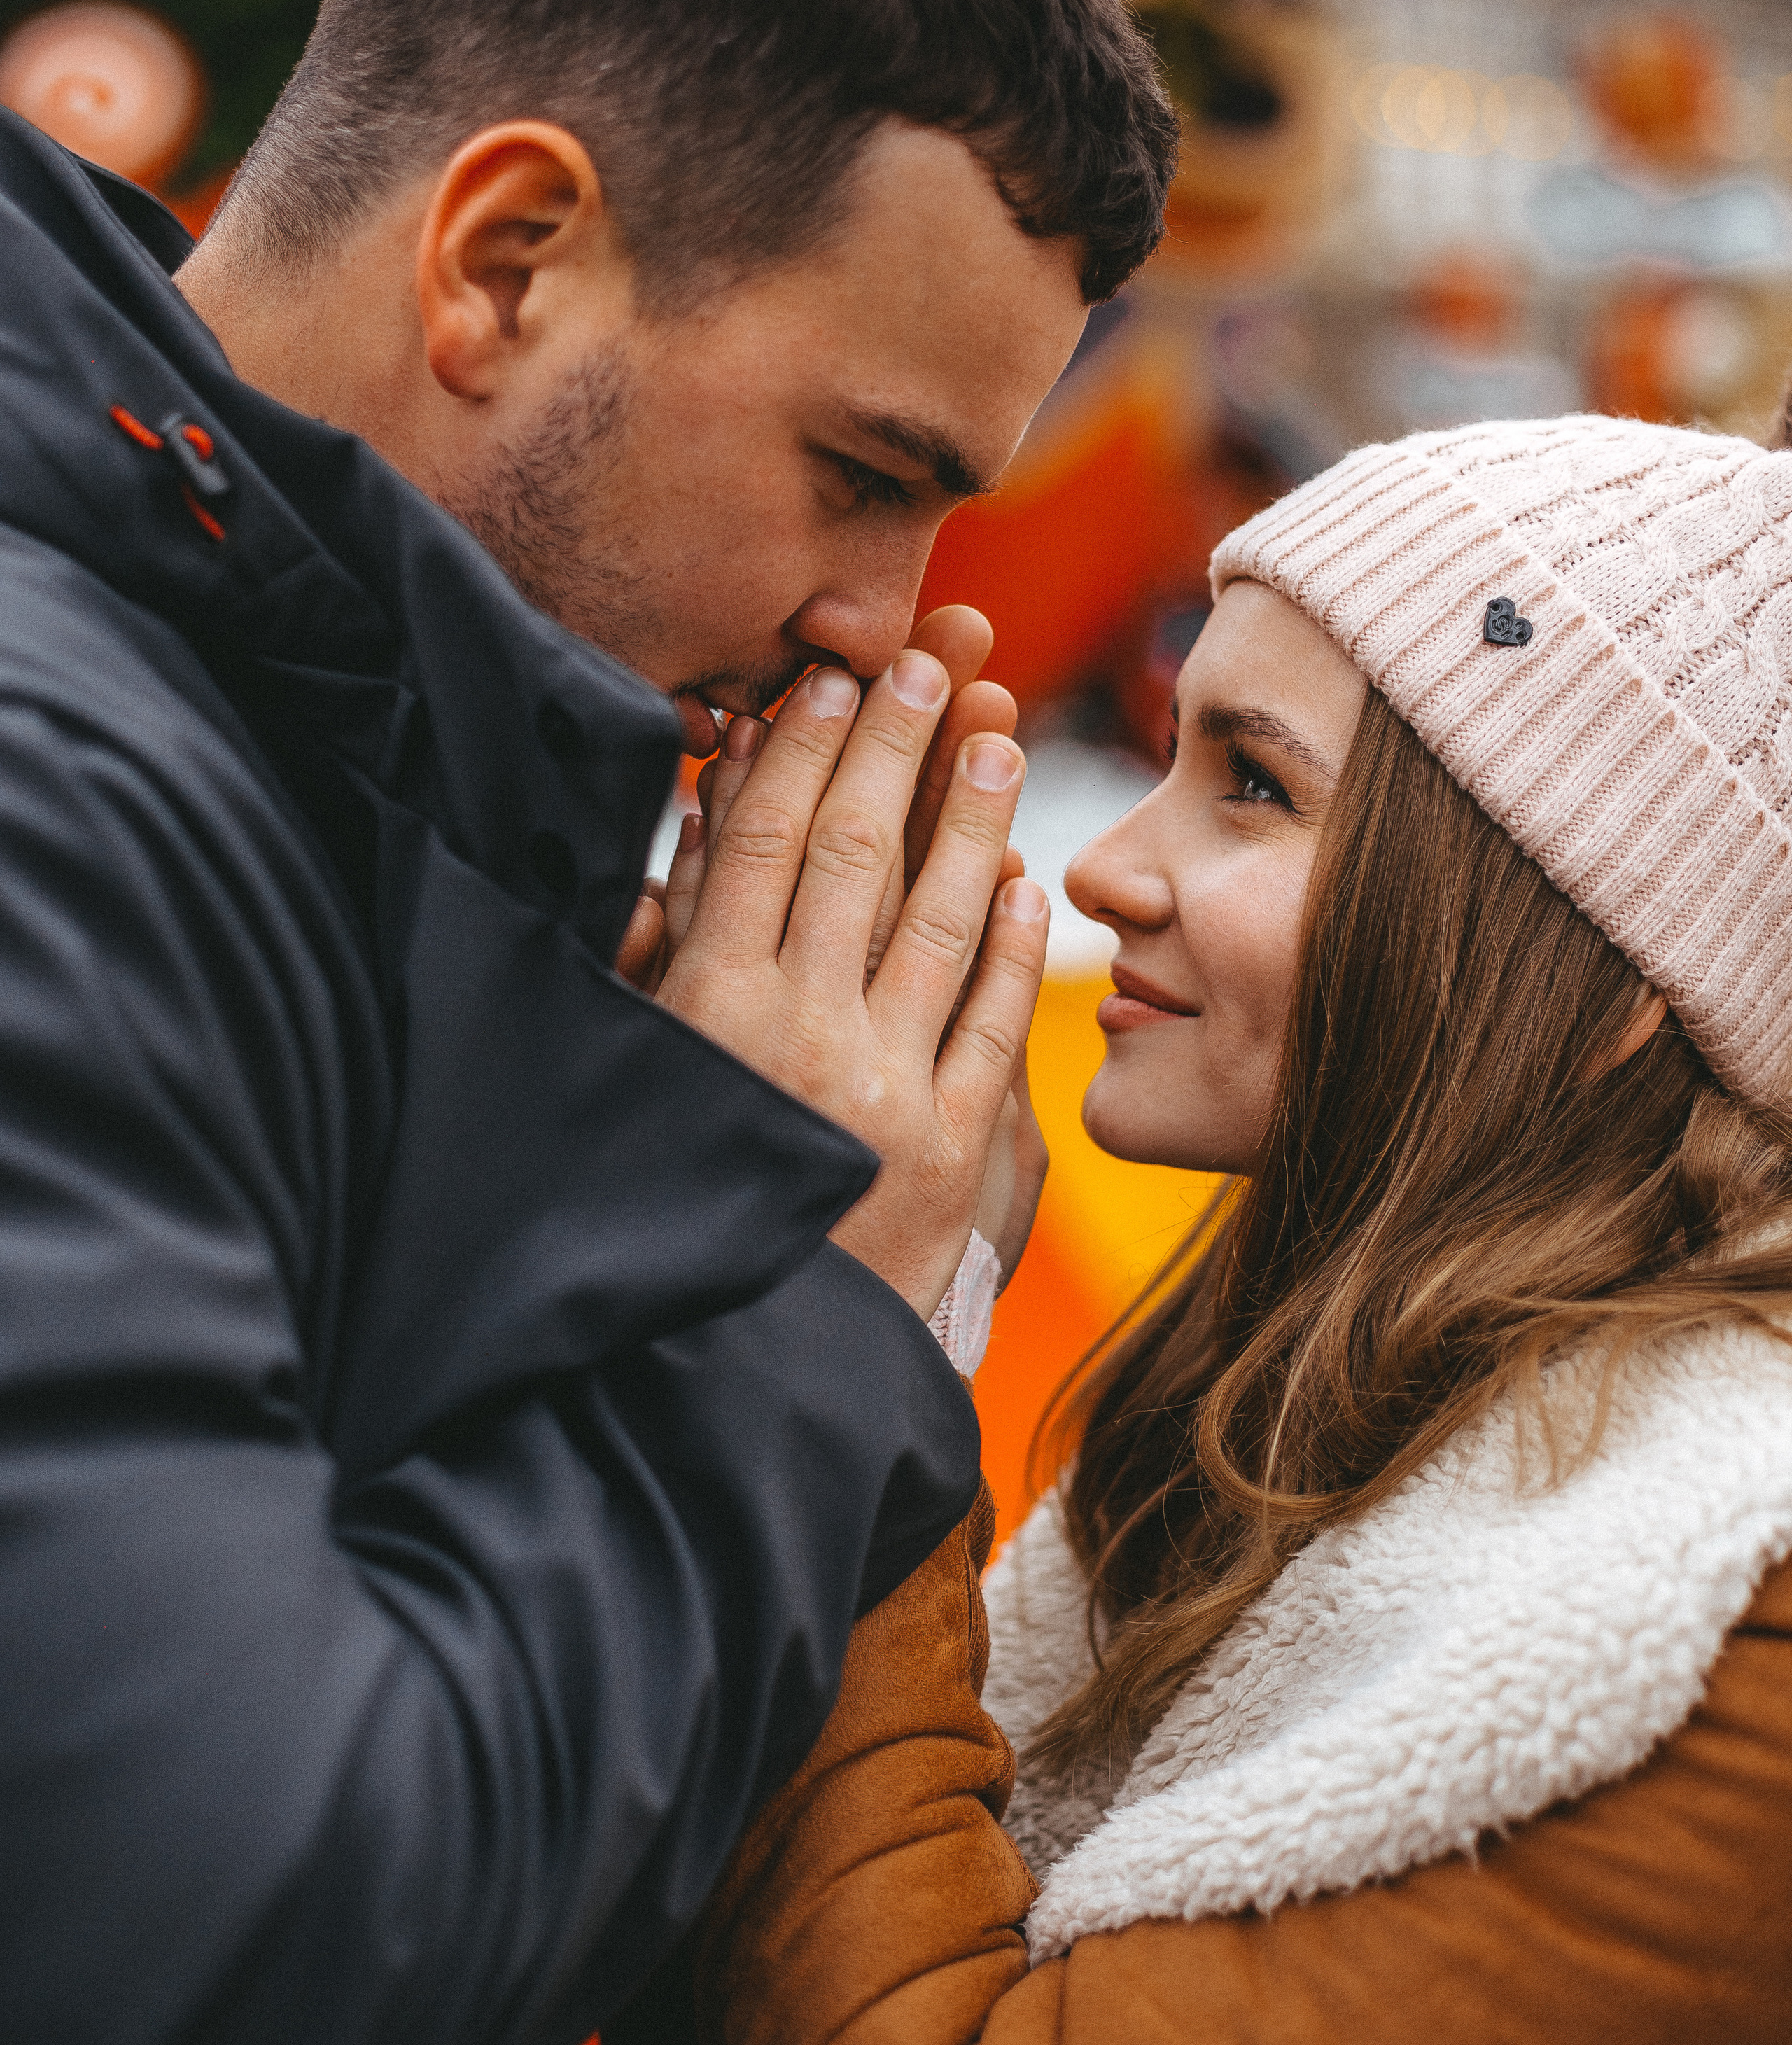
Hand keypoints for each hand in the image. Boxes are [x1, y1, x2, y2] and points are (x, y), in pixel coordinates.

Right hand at [654, 651, 1050, 1319]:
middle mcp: (798, 1039)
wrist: (730, 1384)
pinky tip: (1024, 884)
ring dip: (971, 820)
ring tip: (997, 735)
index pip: (757, 847)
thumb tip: (669, 864)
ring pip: (939, 924)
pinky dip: (1012, 950)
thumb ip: (651, 971)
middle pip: (853, 859)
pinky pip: (993, 1029)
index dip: (797, 755)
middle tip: (934, 660)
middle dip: (895, 750)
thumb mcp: (628, 1081)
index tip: (825, 682)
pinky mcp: (950, 1153)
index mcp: (705, 1012)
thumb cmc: (653, 1223)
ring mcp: (883, 1094)